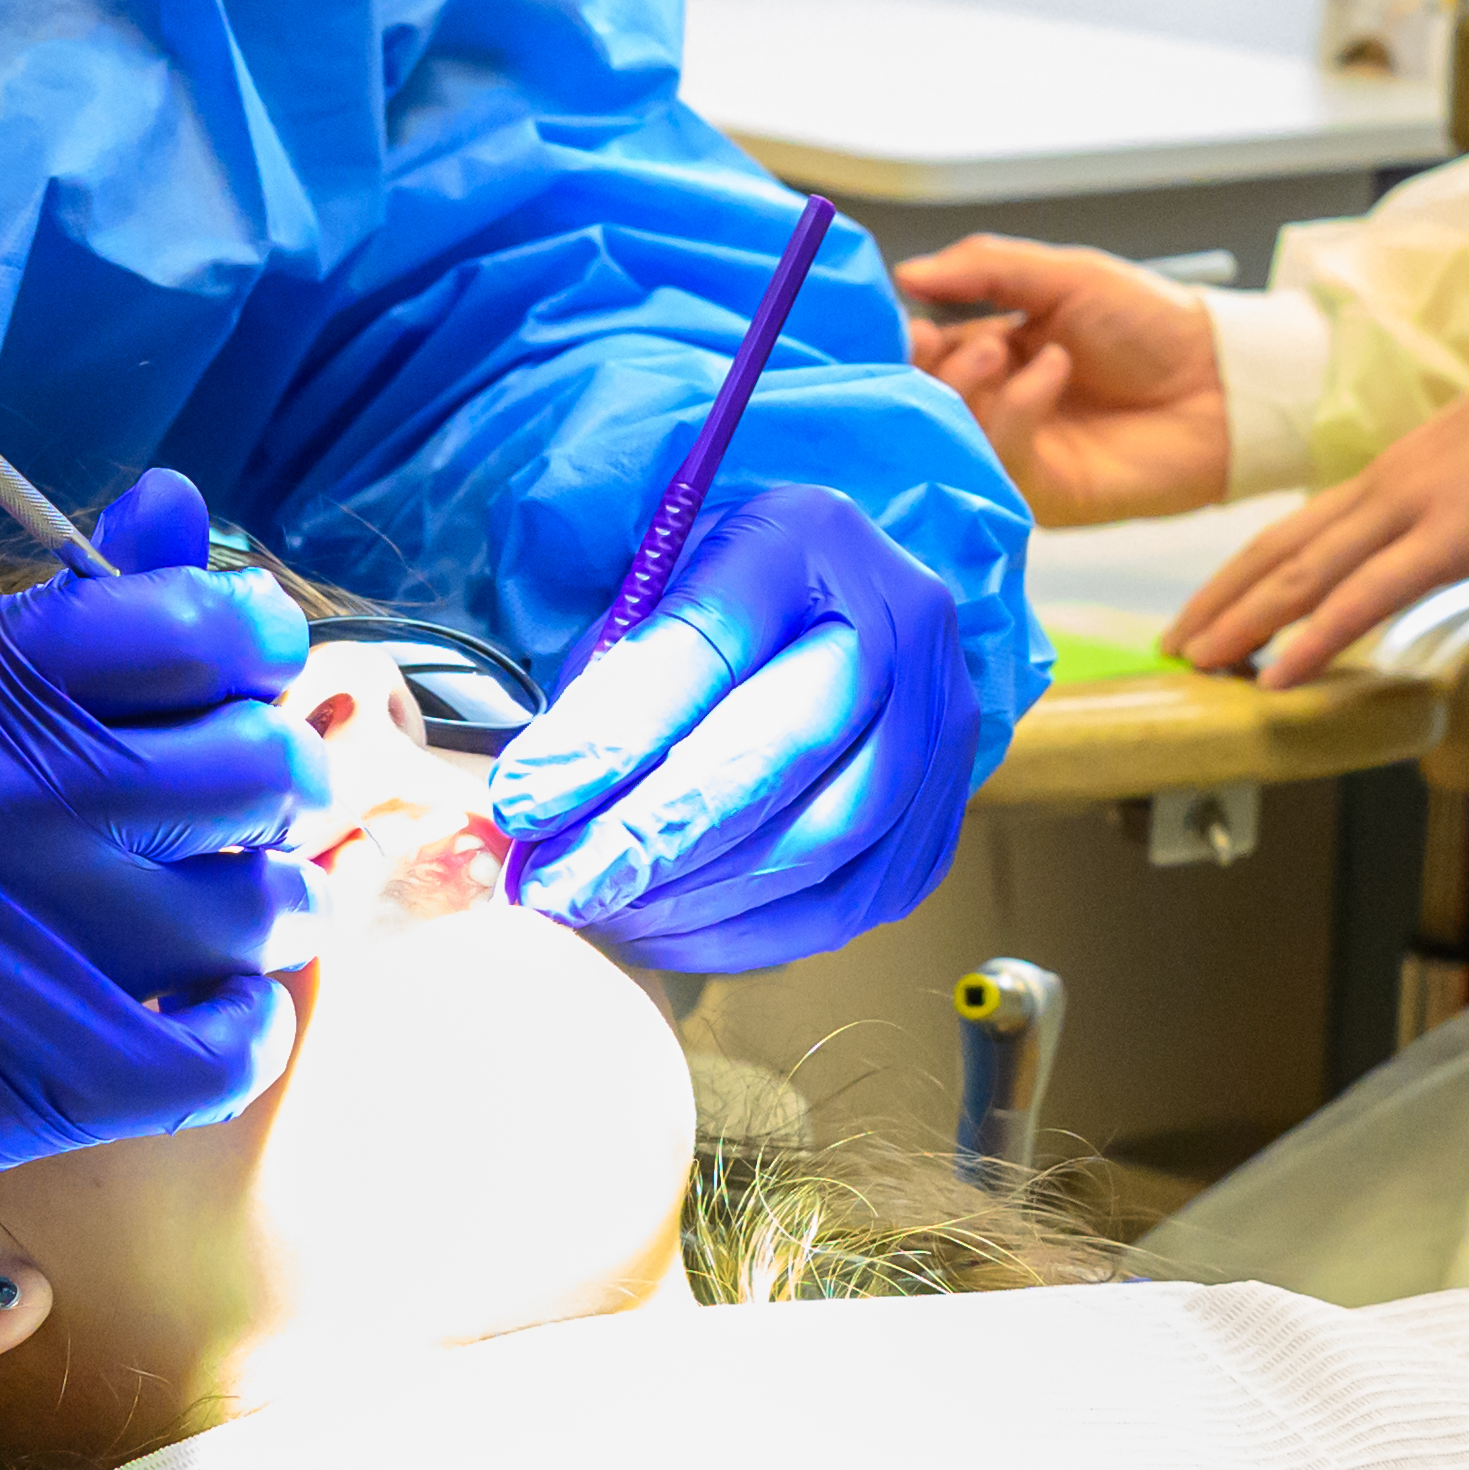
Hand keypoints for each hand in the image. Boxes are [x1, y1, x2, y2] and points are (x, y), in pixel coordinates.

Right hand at [0, 472, 308, 1201]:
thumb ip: (72, 608)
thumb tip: (182, 506)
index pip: (200, 623)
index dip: (255, 638)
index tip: (248, 666)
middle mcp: (12, 799)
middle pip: (254, 765)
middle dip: (274, 774)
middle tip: (242, 798)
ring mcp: (29, 942)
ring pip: (258, 907)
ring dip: (266, 901)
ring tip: (222, 900)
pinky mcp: (39, 1073)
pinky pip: (224, 1051)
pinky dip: (247, 1025)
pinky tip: (213, 999)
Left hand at [487, 485, 991, 974]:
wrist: (844, 611)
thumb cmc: (720, 602)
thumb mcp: (650, 596)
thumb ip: (604, 687)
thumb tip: (534, 811)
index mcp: (807, 536)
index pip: (704, 644)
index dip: (611, 734)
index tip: (522, 805)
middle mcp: (898, 620)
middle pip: (777, 747)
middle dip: (653, 833)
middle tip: (557, 891)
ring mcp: (942, 720)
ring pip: (823, 837)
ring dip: (699, 897)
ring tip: (603, 913)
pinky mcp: (946, 811)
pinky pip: (849, 901)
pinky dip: (750, 932)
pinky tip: (669, 932)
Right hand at [898, 237, 1236, 522]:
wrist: (1225, 378)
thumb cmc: (1155, 323)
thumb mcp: (1066, 276)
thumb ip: (986, 268)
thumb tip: (905, 273)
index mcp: (1000, 352)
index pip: (927, 355)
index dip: (908, 341)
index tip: (905, 321)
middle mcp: (1003, 405)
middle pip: (928, 400)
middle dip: (924, 368)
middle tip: (936, 338)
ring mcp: (1023, 452)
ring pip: (954, 434)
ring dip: (963, 386)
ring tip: (1000, 349)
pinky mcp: (1047, 492)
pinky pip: (1002, 459)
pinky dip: (1015, 409)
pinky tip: (1052, 373)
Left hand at [1178, 306, 1468, 679]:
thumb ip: (1463, 509)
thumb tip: (1464, 534)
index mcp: (1395, 476)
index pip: (1295, 531)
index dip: (1242, 574)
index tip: (1207, 611)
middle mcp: (1385, 489)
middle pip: (1276, 552)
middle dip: (1217, 603)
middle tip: (1170, 648)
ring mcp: (1411, 509)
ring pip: (1301, 575)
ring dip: (1240, 624)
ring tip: (1194, 666)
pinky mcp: (1449, 534)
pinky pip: (1364, 598)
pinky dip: (1311, 640)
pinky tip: (1276, 674)